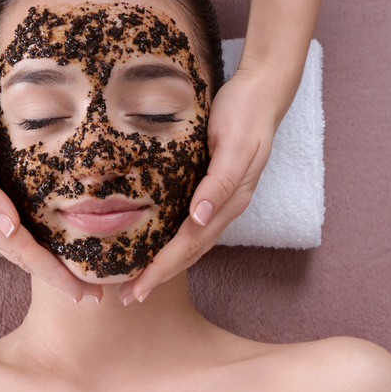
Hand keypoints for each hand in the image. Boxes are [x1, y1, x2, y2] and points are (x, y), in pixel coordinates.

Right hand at [0, 84, 102, 301]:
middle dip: (58, 279)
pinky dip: (46, 243)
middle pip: (26, 257)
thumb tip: (9, 229)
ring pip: (25, 246)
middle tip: (93, 297)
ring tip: (84, 282)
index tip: (78, 292)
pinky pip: (26, 227)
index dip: (51, 273)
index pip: (22, 251)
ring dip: (53, 266)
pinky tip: (64, 248)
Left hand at [118, 66, 282, 303]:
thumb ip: (219, 182)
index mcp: (229, 201)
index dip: (163, 269)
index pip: (189, 245)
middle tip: (129, 297)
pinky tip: (155, 245)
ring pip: (191, 243)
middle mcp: (224, 207)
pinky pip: (191, 225)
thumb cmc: (245, 114)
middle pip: (189, 252)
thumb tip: (199, 217)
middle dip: (159, 276)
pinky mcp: (213, 189)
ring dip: (165, 265)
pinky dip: (172, 242)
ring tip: (139, 281)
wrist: (262, 93)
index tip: (139, 289)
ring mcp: (220, 200)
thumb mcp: (233, 144)